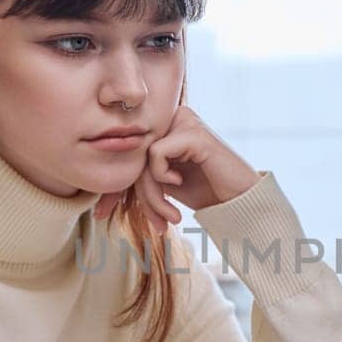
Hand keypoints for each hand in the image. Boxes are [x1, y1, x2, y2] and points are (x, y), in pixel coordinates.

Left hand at [95, 104, 259, 234]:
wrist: (242, 202)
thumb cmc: (207, 192)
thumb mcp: (164, 184)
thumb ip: (139, 175)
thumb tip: (98, 190)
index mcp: (168, 124)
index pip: (131, 152)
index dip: (116, 186)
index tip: (103, 214)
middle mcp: (175, 116)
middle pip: (134, 155)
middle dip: (137, 195)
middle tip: (153, 224)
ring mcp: (185, 121)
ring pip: (142, 158)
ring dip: (152, 195)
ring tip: (169, 217)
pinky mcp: (193, 132)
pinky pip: (155, 155)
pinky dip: (162, 178)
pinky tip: (180, 185)